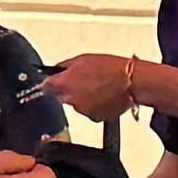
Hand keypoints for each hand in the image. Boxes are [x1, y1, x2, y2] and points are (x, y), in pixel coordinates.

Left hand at [45, 51, 159, 124]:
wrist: (131, 81)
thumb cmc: (111, 68)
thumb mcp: (83, 59)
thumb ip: (65, 66)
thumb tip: (57, 69)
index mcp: (64, 83)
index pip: (45, 87)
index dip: (50, 84)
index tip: (52, 83)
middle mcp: (70, 99)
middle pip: (60, 97)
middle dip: (67, 90)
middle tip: (82, 82)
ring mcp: (82, 110)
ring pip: (76, 105)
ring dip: (82, 98)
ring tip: (97, 87)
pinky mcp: (95, 118)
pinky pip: (89, 112)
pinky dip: (94, 106)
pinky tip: (104, 96)